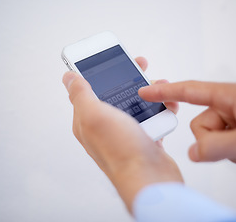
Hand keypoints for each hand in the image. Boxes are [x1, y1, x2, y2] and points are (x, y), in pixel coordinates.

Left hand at [62, 57, 182, 212]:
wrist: (150, 179)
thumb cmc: (122, 150)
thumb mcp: (94, 115)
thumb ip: (81, 94)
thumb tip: (68, 77)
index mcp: (88, 119)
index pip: (89, 88)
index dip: (99, 71)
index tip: (112, 57)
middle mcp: (105, 126)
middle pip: (115, 93)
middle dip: (129, 77)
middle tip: (141, 65)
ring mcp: (125, 132)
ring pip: (135, 103)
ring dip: (149, 92)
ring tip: (162, 87)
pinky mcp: (143, 138)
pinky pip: (150, 117)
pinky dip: (159, 108)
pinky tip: (167, 105)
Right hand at [139, 81, 235, 171]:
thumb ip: (216, 147)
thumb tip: (192, 152)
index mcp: (231, 96)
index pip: (190, 91)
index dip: (165, 92)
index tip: (145, 91)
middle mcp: (232, 104)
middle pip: (200, 124)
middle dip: (213, 141)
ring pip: (211, 136)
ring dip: (227, 148)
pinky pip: (223, 141)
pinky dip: (233, 150)